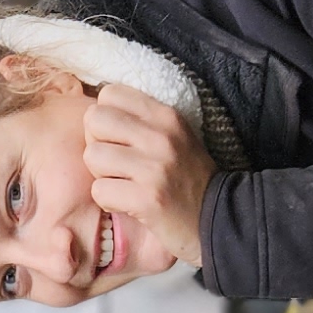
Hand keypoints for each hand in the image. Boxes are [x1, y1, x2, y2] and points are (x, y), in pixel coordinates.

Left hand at [82, 83, 209, 271]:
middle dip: (97, 144)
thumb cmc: (189, 178)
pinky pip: (99, 191)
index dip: (105, 118)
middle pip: (94, 120)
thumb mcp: (175, 136)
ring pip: (92, 156)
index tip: (118, 138)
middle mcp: (161, 136)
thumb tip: (98, 110)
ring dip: (101, 175)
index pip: (110, 93)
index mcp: (166, 116)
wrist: (220, 219)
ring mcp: (154, 168)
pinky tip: (128, 203)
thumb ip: (142, 120)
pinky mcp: (148, 199)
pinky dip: (108, 201)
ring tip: (124, 184)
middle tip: (115, 163)